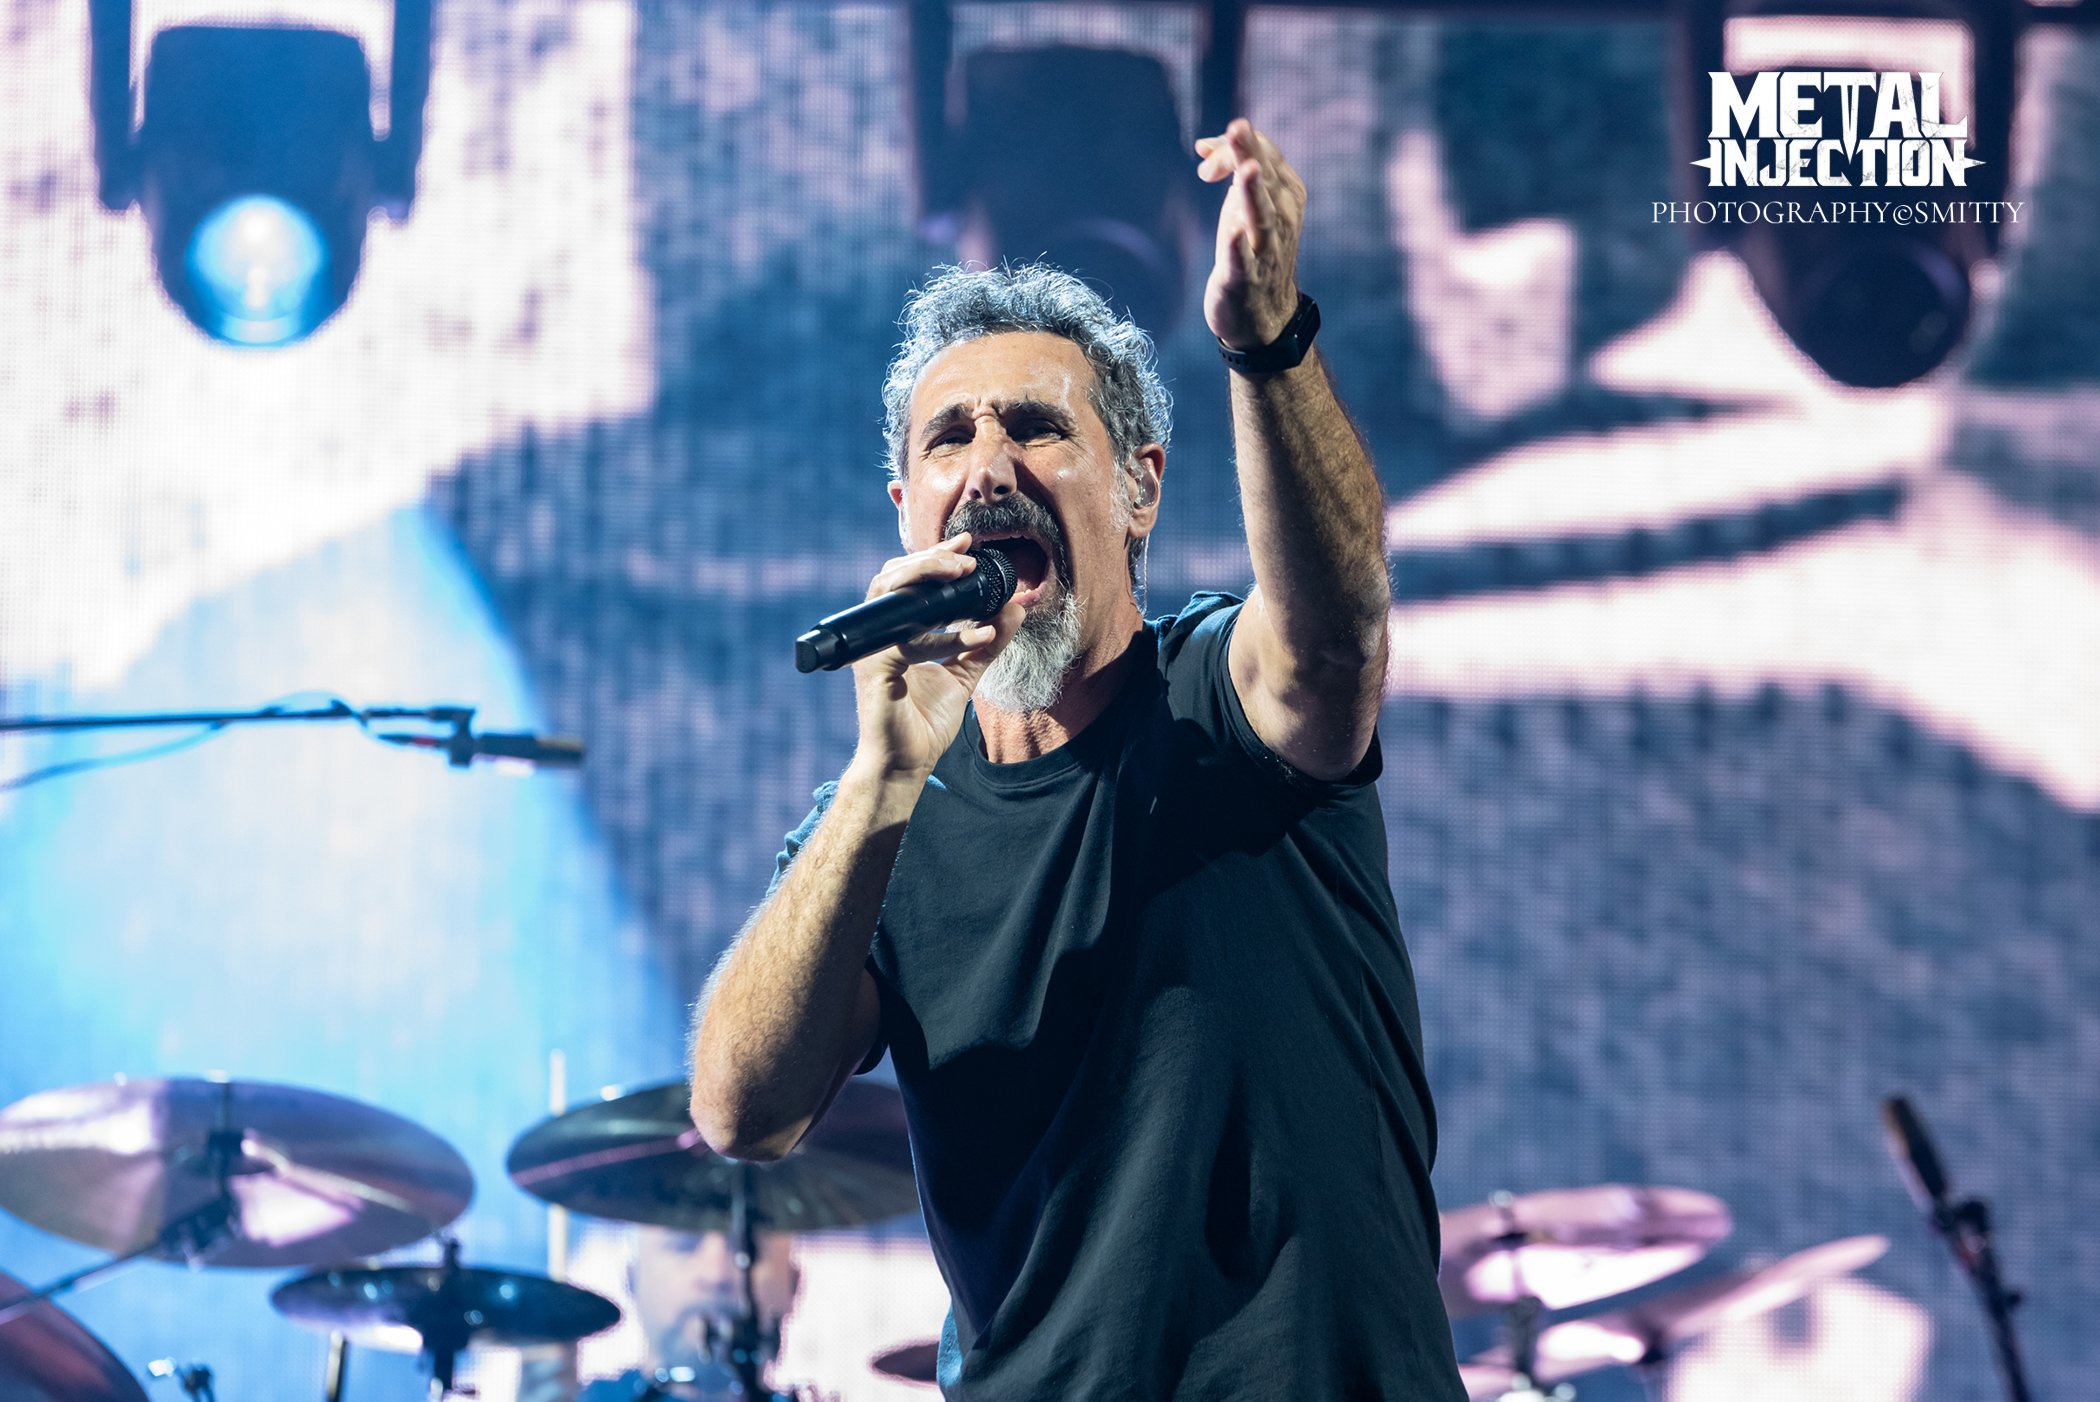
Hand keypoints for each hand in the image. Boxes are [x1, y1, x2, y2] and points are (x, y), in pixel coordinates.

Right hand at [848, 532, 1024, 784]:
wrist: (905, 765)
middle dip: (930, 558)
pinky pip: (905, 640)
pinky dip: (939, 634)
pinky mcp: (873, 669)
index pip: (910, 581)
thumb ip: (987, 643)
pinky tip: (970, 634)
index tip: (968, 543)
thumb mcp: (965, 675)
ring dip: (924, 576)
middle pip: (893, 577)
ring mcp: (873, 650)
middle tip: (966, 555)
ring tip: (961, 572)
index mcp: (897, 632)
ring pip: (887, 593)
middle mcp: (881, 635)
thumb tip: (1014, 609)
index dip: (936, 557)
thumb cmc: (925, 724)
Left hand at [1195, 118, 1306, 349]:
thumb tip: (1203, 144)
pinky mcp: (1245, 278)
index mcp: (1286, 194)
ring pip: (1261, 215)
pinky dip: (1240, 246)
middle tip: (1235, 126)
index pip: (1265, 153)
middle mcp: (1282, 217)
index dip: (1235, 144)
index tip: (1204, 154)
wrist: (1263, 315)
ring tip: (1247, 169)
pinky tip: (1234, 232)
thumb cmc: (1253, 249)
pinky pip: (1244, 260)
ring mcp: (1265, 249)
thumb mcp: (1243, 204)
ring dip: (1253, 192)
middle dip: (1248, 151)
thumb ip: (1229, 169)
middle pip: (1265, 177)